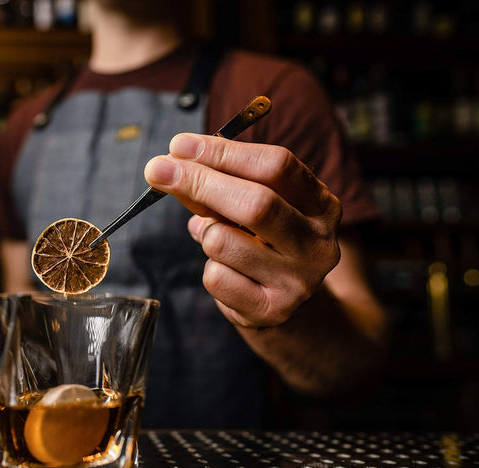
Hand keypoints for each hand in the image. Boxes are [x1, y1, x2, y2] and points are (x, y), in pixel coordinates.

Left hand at [144, 133, 341, 327]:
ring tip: (216, 239)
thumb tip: (168, 166)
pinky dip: (208, 269)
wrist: (282, 304)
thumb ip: (216, 184)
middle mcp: (318, 243)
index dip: (223, 152)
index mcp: (321, 204)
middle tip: (157, 170)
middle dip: (199, 182)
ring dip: (204, 234)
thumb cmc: (261, 242)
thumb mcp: (250, 206)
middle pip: (256, 203)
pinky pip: (215, 277)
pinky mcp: (271, 310)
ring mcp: (298, 281)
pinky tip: (226, 272)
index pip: (276, 166)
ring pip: (222, 242)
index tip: (179, 145)